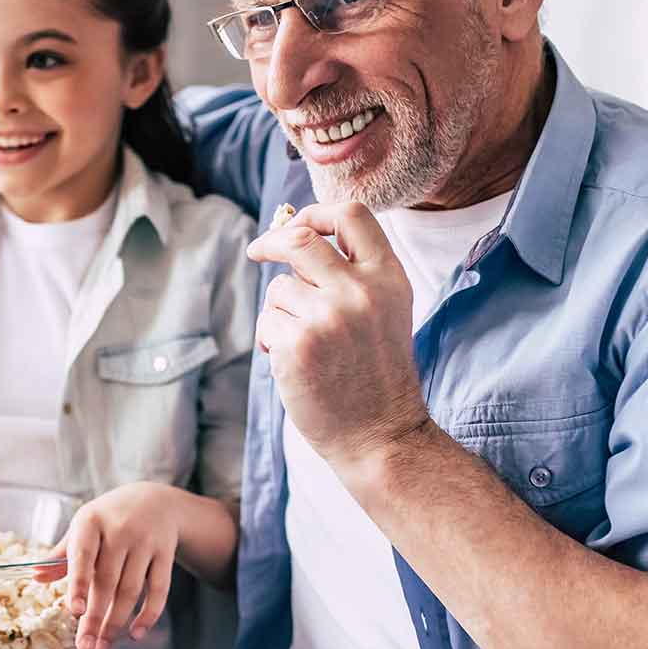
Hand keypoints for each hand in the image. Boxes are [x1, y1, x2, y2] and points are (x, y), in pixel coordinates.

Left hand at [34, 483, 182, 648]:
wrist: (155, 500)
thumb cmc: (109, 519)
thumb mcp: (84, 527)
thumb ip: (62, 554)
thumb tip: (35, 576)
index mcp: (91, 522)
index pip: (83, 556)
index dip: (79, 584)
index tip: (74, 612)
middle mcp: (120, 530)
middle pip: (107, 581)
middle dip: (95, 617)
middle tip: (85, 646)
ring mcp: (145, 542)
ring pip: (131, 590)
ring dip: (116, 622)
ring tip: (102, 646)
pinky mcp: (165, 553)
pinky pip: (159, 589)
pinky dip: (148, 614)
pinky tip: (135, 634)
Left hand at [245, 202, 429, 466]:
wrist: (381, 436)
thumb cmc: (375, 374)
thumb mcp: (384, 311)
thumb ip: (352, 272)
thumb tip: (293, 231)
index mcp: (389, 277)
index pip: (352, 214)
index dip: (316, 212)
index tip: (295, 223)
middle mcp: (361, 291)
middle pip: (300, 238)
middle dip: (271, 241)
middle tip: (258, 251)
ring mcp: (328, 316)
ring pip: (278, 288)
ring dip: (280, 313)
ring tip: (305, 346)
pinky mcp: (297, 344)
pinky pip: (267, 322)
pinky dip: (272, 341)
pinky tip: (297, 367)